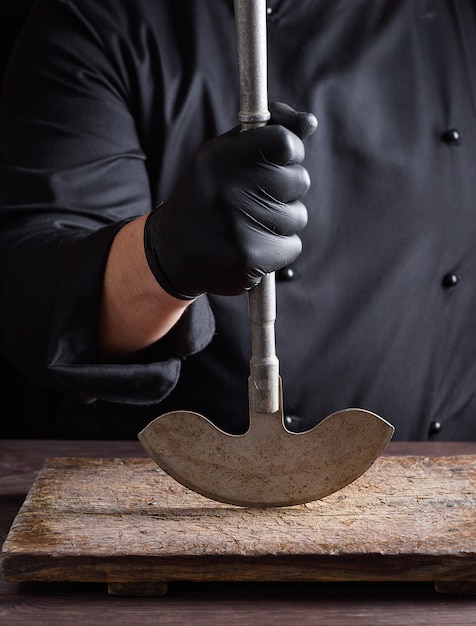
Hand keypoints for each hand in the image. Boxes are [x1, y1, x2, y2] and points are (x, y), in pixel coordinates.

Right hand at [144, 102, 317, 298]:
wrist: (172, 252)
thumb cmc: (208, 196)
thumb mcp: (225, 155)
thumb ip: (267, 132)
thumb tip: (309, 121)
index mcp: (219, 158)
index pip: (284, 142)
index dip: (292, 150)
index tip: (281, 159)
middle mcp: (226, 189)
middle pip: (299, 180)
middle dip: (288, 190)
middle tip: (258, 197)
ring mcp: (236, 225)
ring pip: (298, 215)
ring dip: (283, 221)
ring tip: (251, 224)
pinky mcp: (248, 257)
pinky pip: (292, 246)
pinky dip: (279, 249)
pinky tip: (252, 246)